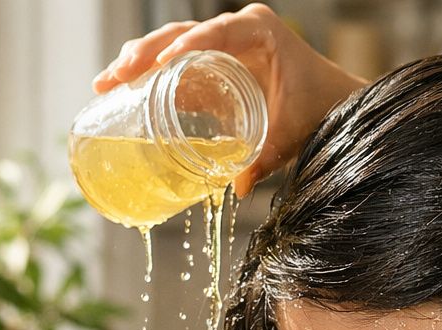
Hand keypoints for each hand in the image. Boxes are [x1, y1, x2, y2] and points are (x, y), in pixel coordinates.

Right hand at [93, 3, 365, 198]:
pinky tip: (124, 90)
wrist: (334, 100)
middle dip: (143, 55)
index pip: (212, 32)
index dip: (182, 46)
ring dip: (138, 62)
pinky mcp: (212, 62)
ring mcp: (221, 43)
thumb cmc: (319, 106)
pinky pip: (177, 63)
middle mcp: (236, 28)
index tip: (158, 64)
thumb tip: (239, 189)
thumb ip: (266, 158)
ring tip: (108, 83)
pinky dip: (151, 75)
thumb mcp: (290, 132)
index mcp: (257, 30)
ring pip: (171, 44)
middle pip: (179, 34)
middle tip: (115, 78)